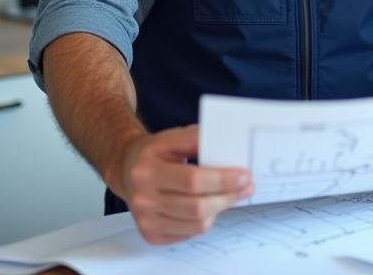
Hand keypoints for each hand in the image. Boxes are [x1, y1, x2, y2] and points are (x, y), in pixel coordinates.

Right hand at [115, 124, 254, 244]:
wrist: (126, 169)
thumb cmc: (154, 153)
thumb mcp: (171, 137)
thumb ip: (196, 139)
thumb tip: (226, 145)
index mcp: (146, 171)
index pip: (191, 180)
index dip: (221, 180)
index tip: (243, 175)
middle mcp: (143, 199)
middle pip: (196, 207)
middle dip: (227, 197)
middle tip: (246, 187)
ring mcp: (145, 220)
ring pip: (196, 225)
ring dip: (220, 209)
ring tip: (231, 195)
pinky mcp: (151, 234)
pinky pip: (190, 234)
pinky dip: (205, 221)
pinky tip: (209, 206)